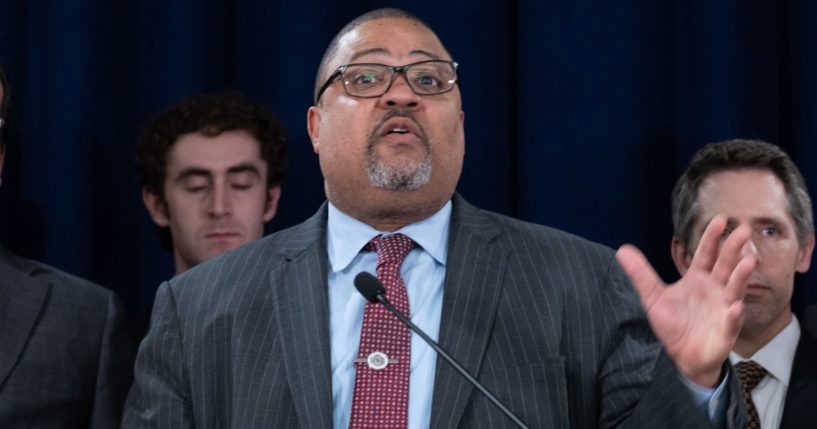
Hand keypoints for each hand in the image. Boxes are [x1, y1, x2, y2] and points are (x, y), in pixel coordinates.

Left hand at [615, 215, 755, 386]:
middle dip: (733, 249)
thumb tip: (622, 249)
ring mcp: (724, 308)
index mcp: (698, 279)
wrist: (682, 356)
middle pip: (725, 266)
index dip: (712, 238)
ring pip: (735, 289)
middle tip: (743, 230)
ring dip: (741, 276)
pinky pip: (731, 322)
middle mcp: (715, 290)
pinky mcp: (726, 331)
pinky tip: (735, 308)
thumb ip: (640, 273)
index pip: (706, 254)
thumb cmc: (674, 324)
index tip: (719, 219)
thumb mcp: (652, 297)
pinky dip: (733, 315)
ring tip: (748, 261)